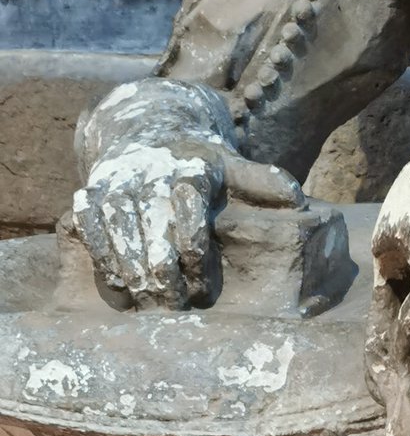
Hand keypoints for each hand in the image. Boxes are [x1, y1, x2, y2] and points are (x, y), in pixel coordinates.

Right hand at [72, 142, 302, 310]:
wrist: (148, 128)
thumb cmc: (197, 160)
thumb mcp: (232, 164)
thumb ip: (262, 181)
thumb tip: (297, 200)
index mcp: (190, 166)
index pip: (190, 208)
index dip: (194, 249)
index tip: (202, 286)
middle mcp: (150, 171)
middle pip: (152, 224)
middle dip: (162, 270)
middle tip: (174, 306)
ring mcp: (118, 180)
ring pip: (117, 226)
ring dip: (130, 269)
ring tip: (145, 304)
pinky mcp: (92, 191)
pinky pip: (87, 223)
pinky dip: (99, 255)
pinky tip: (115, 285)